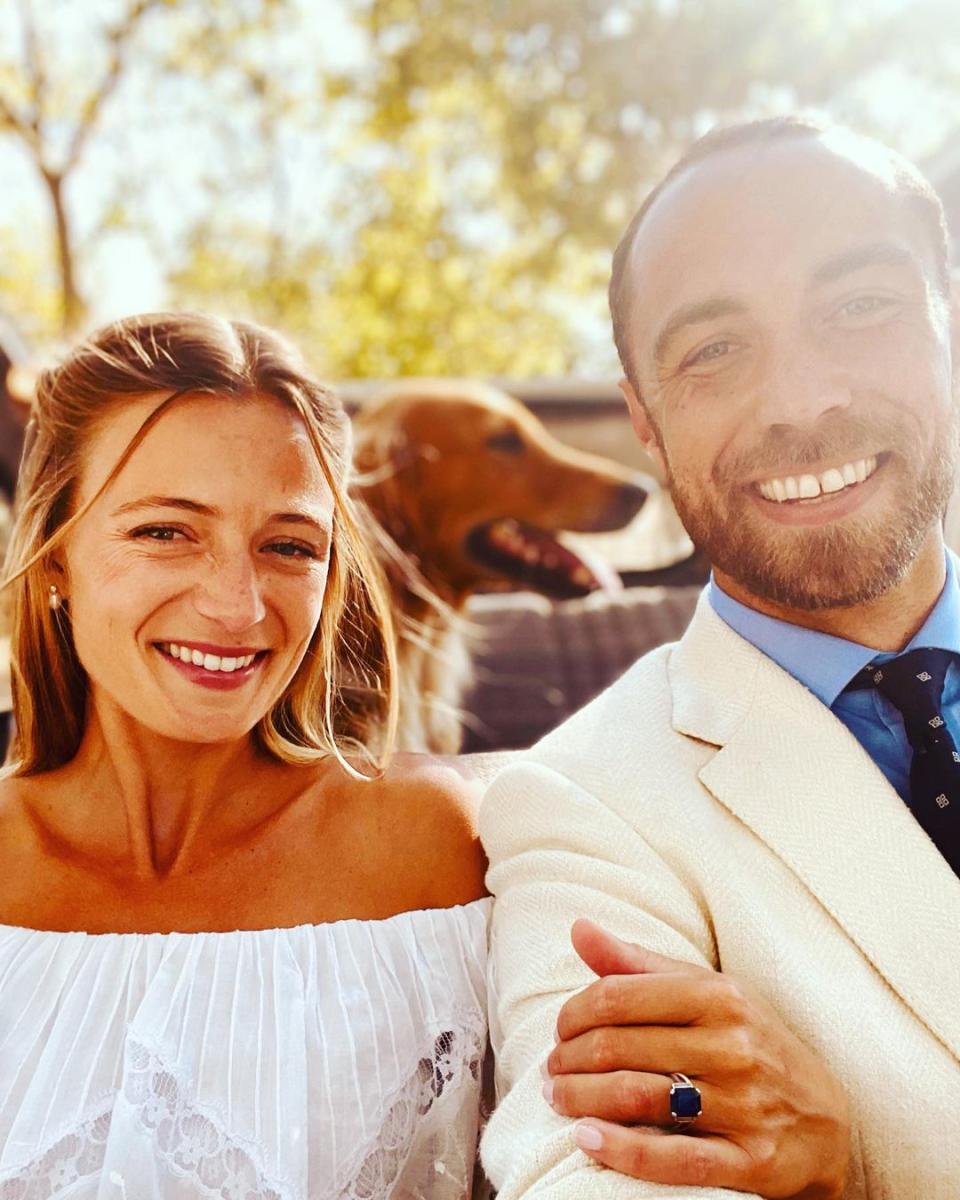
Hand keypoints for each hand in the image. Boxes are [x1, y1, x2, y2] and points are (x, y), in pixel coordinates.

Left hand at [543, 919, 848, 1198]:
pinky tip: (587, 1140)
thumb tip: (578, 927)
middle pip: (619, 1047)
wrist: (826, 1120)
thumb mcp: (705, 992)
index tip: (559, 1031)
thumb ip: (638, 965)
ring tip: (558, 1100)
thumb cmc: (749, 1042)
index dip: (574, 1014)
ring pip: (637, 1097)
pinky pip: (673, 1159)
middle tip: (549, 1072)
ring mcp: (744, 1104)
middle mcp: (734, 1045)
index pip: (618, 997)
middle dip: (569, 1060)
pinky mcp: (751, 1161)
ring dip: (581, 1100)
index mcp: (719, 996)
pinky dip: (621, 1149)